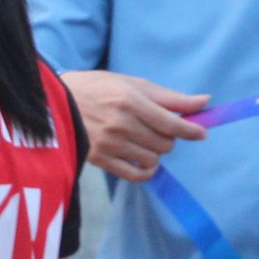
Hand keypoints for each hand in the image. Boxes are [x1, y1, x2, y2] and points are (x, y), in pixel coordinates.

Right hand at [66, 69, 208, 180]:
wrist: (52, 102)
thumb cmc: (96, 88)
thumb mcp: (131, 84)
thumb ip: (169, 97)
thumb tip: (205, 102)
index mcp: (128, 100)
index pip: (171, 123)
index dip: (191, 130)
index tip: (201, 133)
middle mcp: (119, 123)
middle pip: (165, 143)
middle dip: (168, 137)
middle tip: (157, 129)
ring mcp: (108, 143)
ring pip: (153, 158)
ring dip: (155, 152)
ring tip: (143, 141)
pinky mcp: (99, 159)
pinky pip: (135, 174)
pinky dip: (146, 171)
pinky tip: (145, 162)